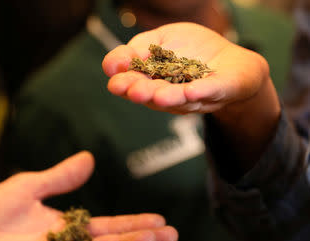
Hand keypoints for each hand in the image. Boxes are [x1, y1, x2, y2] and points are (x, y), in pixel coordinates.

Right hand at [102, 22, 272, 114]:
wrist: (231, 59)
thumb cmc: (192, 50)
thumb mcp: (162, 39)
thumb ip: (141, 47)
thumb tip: (118, 59)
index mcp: (151, 80)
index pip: (131, 81)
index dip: (121, 76)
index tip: (111, 69)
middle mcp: (168, 92)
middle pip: (151, 95)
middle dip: (140, 91)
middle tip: (131, 89)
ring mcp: (194, 95)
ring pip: (178, 98)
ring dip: (168, 97)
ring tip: (158, 96)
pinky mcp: (220, 90)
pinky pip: (209, 92)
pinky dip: (201, 93)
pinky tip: (191, 92)